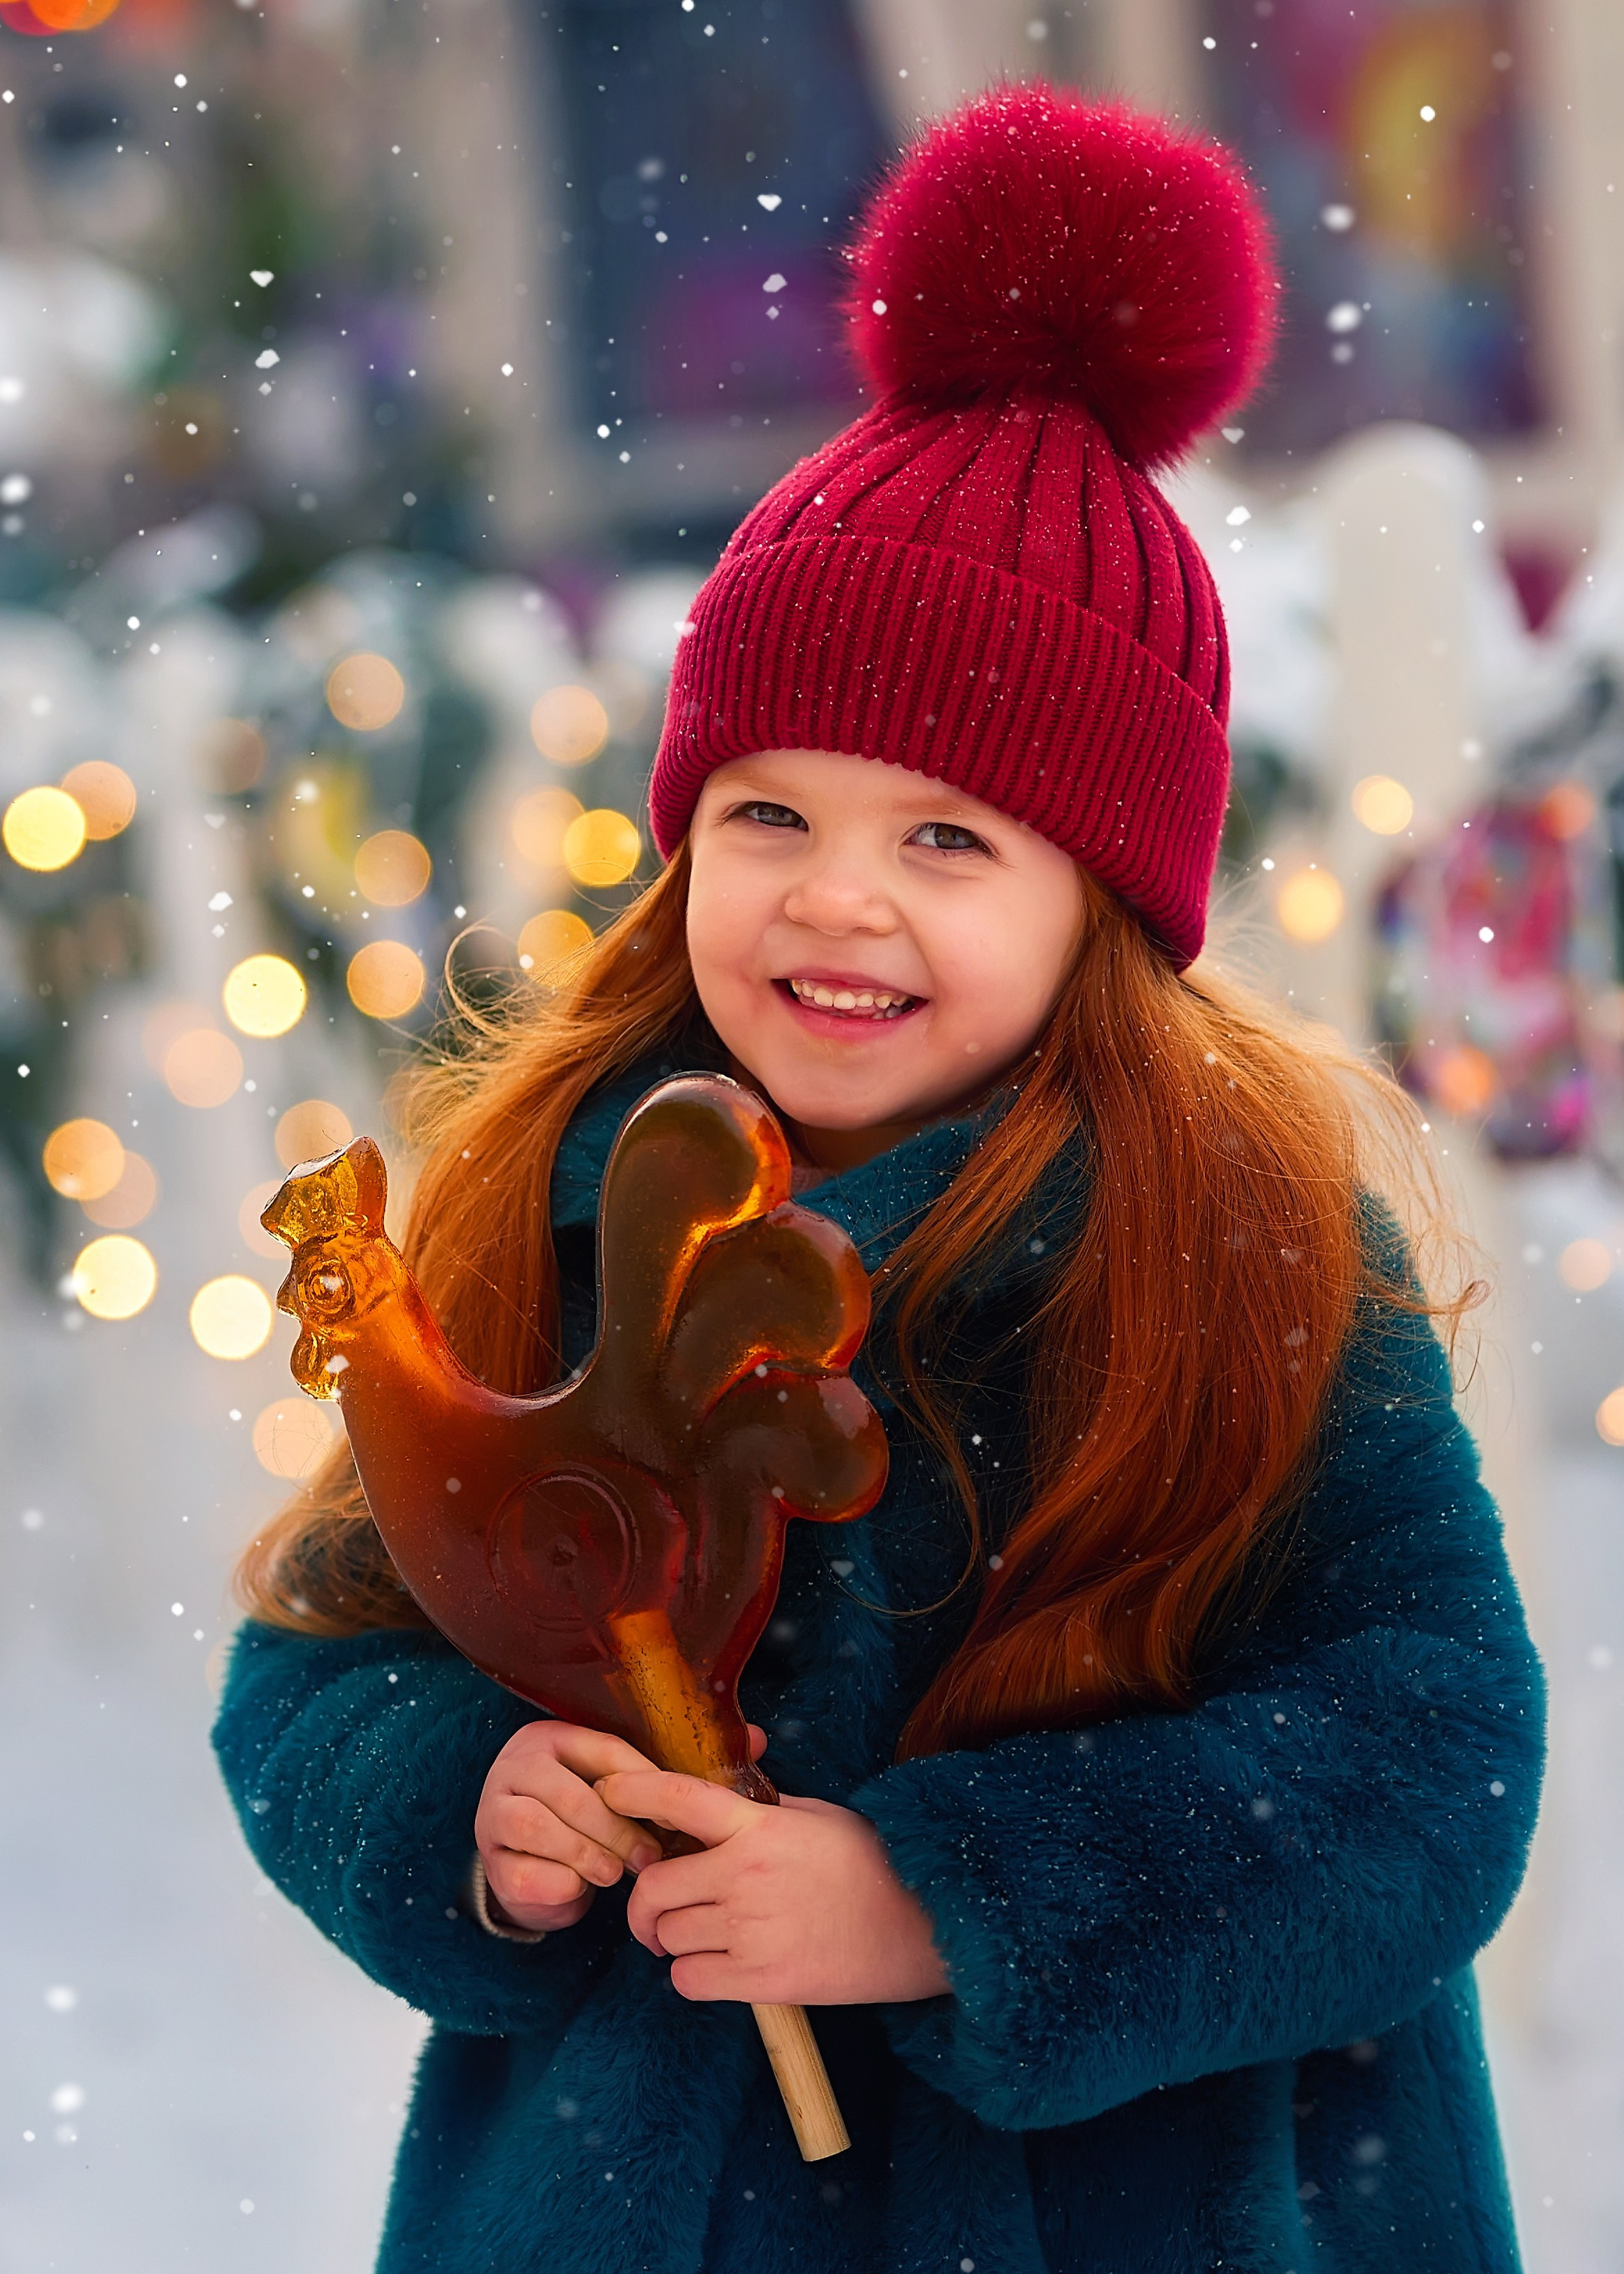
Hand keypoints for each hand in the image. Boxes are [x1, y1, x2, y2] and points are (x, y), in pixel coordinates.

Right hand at [474, 1720, 768, 1933]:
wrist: (544, 1869)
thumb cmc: (600, 1820)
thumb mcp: (635, 1790)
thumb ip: (686, 1767)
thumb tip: (760, 1740)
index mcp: (559, 1735)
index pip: (608, 1753)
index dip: (646, 1788)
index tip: (674, 1822)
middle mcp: (520, 1763)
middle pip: (571, 1792)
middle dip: (616, 1831)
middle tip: (648, 1861)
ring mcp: (495, 1809)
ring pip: (537, 1826)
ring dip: (584, 1854)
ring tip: (614, 1875)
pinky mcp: (491, 1859)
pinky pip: (521, 1871)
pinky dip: (557, 1884)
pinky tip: (582, 1891)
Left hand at [596, 1767, 950, 2005]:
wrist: (922, 1925)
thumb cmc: (872, 1862)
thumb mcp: (818, 1817)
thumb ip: (762, 1808)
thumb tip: (723, 1792)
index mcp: (759, 1827)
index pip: (679, 1798)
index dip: (634, 1791)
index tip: (608, 1791)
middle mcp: (745, 1875)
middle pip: (654, 1887)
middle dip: (643, 1903)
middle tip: (653, 1910)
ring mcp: (751, 1930)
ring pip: (667, 1938)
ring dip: (672, 1939)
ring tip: (700, 1937)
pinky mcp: (763, 1979)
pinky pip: (689, 1980)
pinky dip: (691, 1975)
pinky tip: (716, 1966)